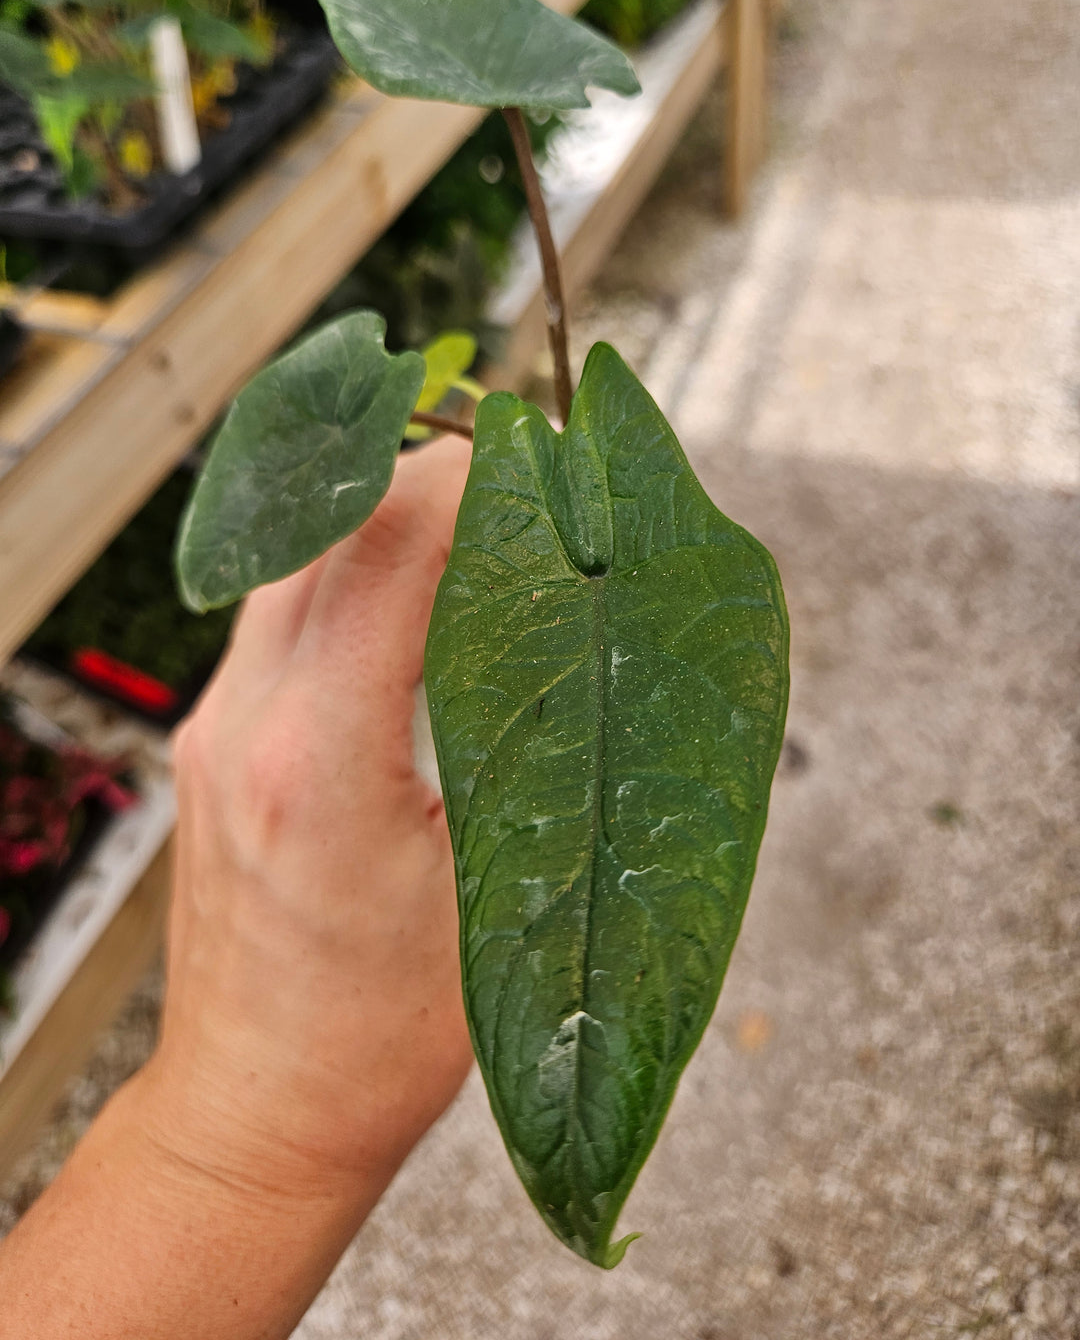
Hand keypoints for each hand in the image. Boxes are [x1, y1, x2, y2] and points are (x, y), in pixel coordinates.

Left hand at [146, 437, 474, 1201]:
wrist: (256, 1112)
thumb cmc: (371, 1043)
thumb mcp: (489, 902)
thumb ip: (531, 762)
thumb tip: (582, 658)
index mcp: (316, 759)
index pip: (383, 554)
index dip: (467, 486)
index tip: (531, 466)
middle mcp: (243, 725)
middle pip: (322, 528)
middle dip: (420, 478)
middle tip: (508, 477)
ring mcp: (212, 727)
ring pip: (288, 560)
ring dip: (374, 518)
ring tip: (465, 518)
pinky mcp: (209, 739)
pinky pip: (272, 612)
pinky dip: (342, 570)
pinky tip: (405, 591)